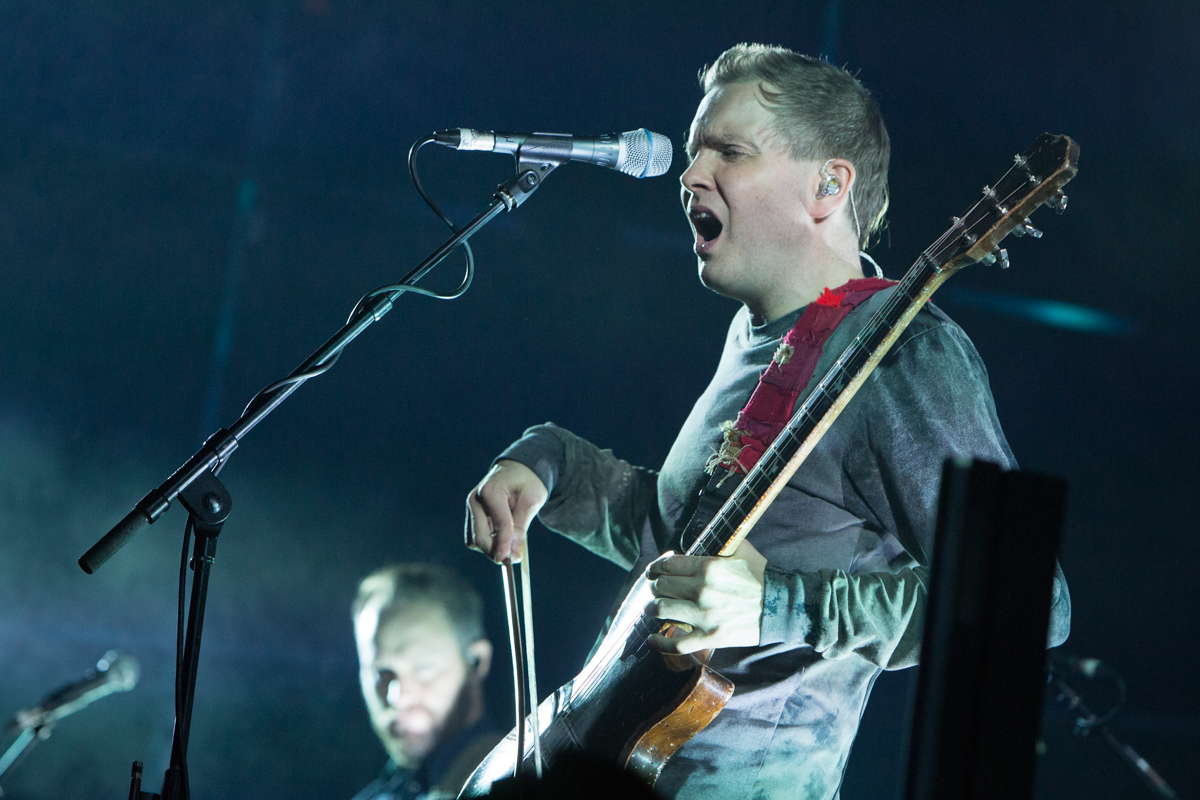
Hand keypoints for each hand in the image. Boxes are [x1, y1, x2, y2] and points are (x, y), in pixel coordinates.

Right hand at [465, 459, 547, 563]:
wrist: (517, 469)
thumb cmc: (527, 481)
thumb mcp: (532, 500)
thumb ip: (521, 525)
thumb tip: (512, 551)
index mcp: (491, 490)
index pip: (499, 523)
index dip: (505, 543)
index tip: (511, 559)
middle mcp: (475, 500)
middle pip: (480, 537)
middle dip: (496, 552)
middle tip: (515, 559)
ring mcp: (471, 508)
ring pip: (475, 540)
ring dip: (492, 549)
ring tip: (512, 547)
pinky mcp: (471, 516)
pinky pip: (476, 537)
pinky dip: (489, 544)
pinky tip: (503, 540)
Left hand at [647, 540, 767, 654]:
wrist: (781, 606)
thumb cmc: (761, 576)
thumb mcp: (740, 550)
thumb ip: (717, 543)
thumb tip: (697, 541)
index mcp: (707, 567)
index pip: (667, 565)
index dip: (655, 568)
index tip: (652, 572)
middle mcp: (701, 590)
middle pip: (661, 587)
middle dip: (653, 587)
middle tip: (654, 590)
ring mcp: (704, 616)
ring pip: (661, 611)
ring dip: (651, 609)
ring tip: (651, 609)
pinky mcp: (710, 637)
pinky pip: (676, 643)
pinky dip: (659, 642)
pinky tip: (652, 638)